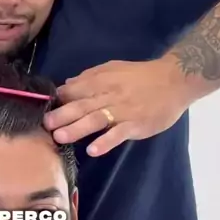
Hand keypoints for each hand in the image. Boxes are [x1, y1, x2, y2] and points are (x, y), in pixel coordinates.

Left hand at [44, 55, 193, 155]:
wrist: (175, 80)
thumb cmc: (142, 76)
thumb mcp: (113, 68)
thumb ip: (90, 77)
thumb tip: (66, 85)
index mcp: (102, 81)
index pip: (75, 90)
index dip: (59, 100)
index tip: (43, 109)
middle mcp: (109, 95)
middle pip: (82, 105)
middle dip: (62, 115)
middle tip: (45, 125)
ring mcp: (123, 111)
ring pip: (96, 119)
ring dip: (77, 128)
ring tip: (60, 137)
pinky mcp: (136, 124)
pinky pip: (119, 134)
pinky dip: (106, 141)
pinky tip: (93, 150)